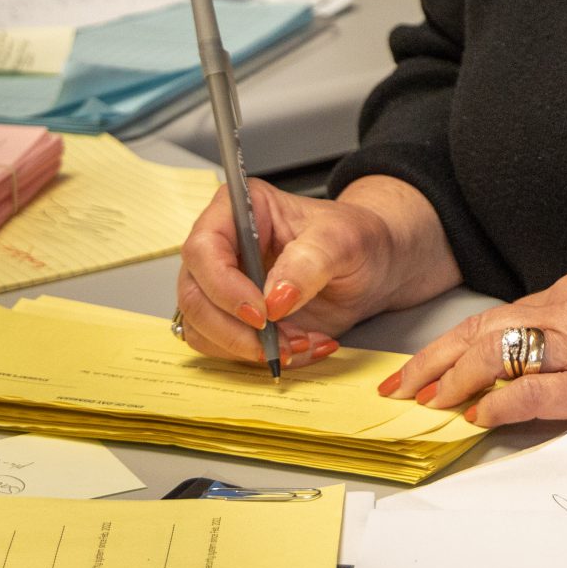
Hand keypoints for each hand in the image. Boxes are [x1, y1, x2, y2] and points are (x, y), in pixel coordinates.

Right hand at [175, 179, 397, 366]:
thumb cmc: (356, 239)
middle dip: (234, 330)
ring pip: (202, 329)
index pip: (203, 248)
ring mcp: (222, 286)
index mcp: (241, 210)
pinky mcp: (232, 318)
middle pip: (194, 296)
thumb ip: (311, 262)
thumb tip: (275, 298)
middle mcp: (222, 247)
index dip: (224, 287)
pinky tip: (299, 346)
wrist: (372, 267)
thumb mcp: (345, 241)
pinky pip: (225, 349)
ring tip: (300, 342)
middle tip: (280, 342)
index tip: (262, 313)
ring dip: (249, 348)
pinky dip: (261, 357)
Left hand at [386, 270, 566, 431]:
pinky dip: (498, 402)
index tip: (421, 365)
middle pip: (485, 329)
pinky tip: (477, 414)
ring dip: (454, 381)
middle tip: (400, 386)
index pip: (497, 315)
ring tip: (426, 403)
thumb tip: (527, 366)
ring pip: (500, 353)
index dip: (450, 342)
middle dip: (433, 360)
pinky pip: (535, 390)